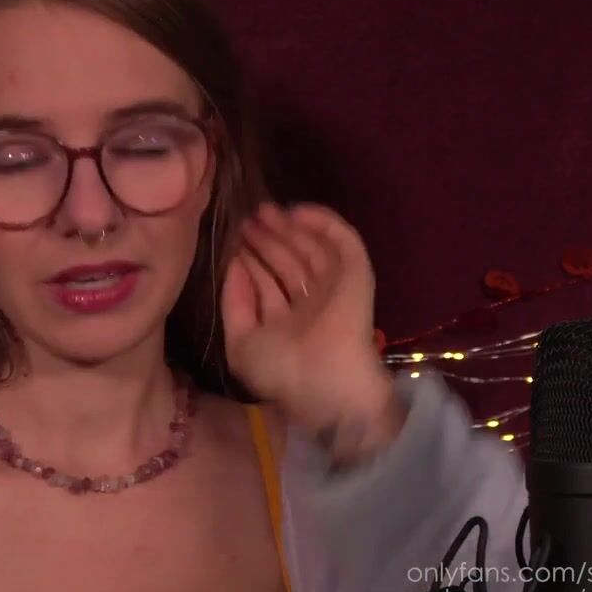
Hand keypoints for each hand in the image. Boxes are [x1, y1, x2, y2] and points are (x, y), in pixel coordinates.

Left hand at [221, 201, 403, 461]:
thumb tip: (234, 265)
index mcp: (287, 324)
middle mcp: (310, 305)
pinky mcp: (357, 274)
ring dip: (288, 229)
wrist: (324, 380)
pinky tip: (296, 212)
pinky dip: (322, 223)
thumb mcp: (240, 343)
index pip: (268, 284)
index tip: (234, 240)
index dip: (251, 261)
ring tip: (264, 212)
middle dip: (268, 241)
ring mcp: (335, 287)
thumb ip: (234, 303)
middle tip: (249, 219)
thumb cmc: (280, 370)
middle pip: (289, 263)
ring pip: (311, 249)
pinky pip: (343, 242)